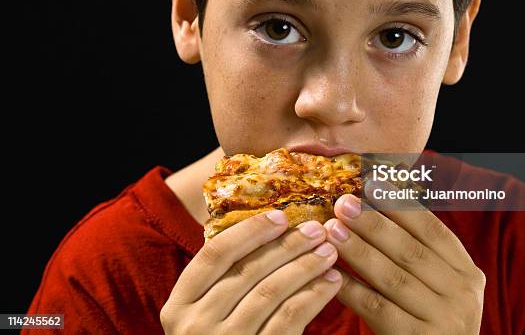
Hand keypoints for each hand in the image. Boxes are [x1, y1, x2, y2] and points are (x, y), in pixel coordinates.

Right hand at [161, 211, 341, 333]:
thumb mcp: (206, 312)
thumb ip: (224, 279)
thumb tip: (268, 227)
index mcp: (179, 304)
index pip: (215, 254)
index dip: (250, 231)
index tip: (281, 215)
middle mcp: (195, 325)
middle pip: (247, 271)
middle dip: (287, 245)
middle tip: (316, 229)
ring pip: (271, 292)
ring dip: (305, 267)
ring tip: (328, 252)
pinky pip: (289, 319)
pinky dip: (313, 296)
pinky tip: (331, 282)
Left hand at [324, 193, 485, 334]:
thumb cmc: (427, 316)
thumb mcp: (437, 283)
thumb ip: (417, 250)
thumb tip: (375, 198)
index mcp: (467, 272)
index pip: (433, 231)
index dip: (401, 205)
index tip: (371, 184)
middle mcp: (462, 295)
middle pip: (411, 251)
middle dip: (373, 224)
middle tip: (343, 203)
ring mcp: (444, 321)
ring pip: (393, 278)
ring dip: (359, 250)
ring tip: (332, 229)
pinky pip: (377, 308)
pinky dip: (352, 288)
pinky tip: (331, 271)